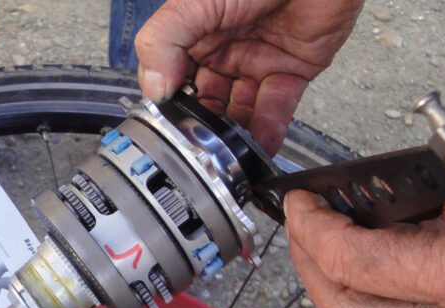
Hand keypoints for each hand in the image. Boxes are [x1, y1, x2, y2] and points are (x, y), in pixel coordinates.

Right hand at [134, 0, 363, 153]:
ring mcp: (256, 61)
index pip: (171, 79)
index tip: (169, 126)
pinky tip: (258, 145)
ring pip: (239, 110)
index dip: (169, 103)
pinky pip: (276, 107)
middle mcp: (222, 49)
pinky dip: (268, 129)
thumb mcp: (193, 3)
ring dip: (234, 135)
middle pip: (204, 101)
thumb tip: (153, 87)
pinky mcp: (291, 70)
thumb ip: (163, 41)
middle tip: (199, 148)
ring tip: (229, 156)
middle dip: (201, 126)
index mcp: (193, 33)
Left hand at [284, 128, 444, 307]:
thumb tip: (340, 203)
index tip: (299, 207)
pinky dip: (377, 294)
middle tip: (300, 227)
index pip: (358, 267)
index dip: (312, 233)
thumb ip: (405, 192)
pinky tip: (367, 260)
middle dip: (310, 267)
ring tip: (325, 240)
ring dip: (338, 285)